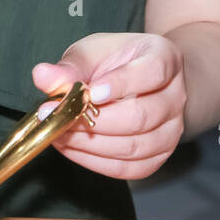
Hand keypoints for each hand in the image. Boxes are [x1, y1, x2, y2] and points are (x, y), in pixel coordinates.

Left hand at [31, 32, 186, 179]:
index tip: (90, 92)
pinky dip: (96, 162)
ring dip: (91, 143)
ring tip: (58, 132)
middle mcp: (177, 96)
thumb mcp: (92, 51)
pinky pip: (130, 168)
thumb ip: (70, 66)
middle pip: (142, 116)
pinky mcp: (159, 156)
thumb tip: (42, 76)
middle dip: (95, 120)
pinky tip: (71, 147)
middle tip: (58, 115)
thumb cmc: (115, 62)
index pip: (152, 72)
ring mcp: (172, 130)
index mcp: (165, 57)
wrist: (142, 81)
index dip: (121, 84)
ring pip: (136, 146)